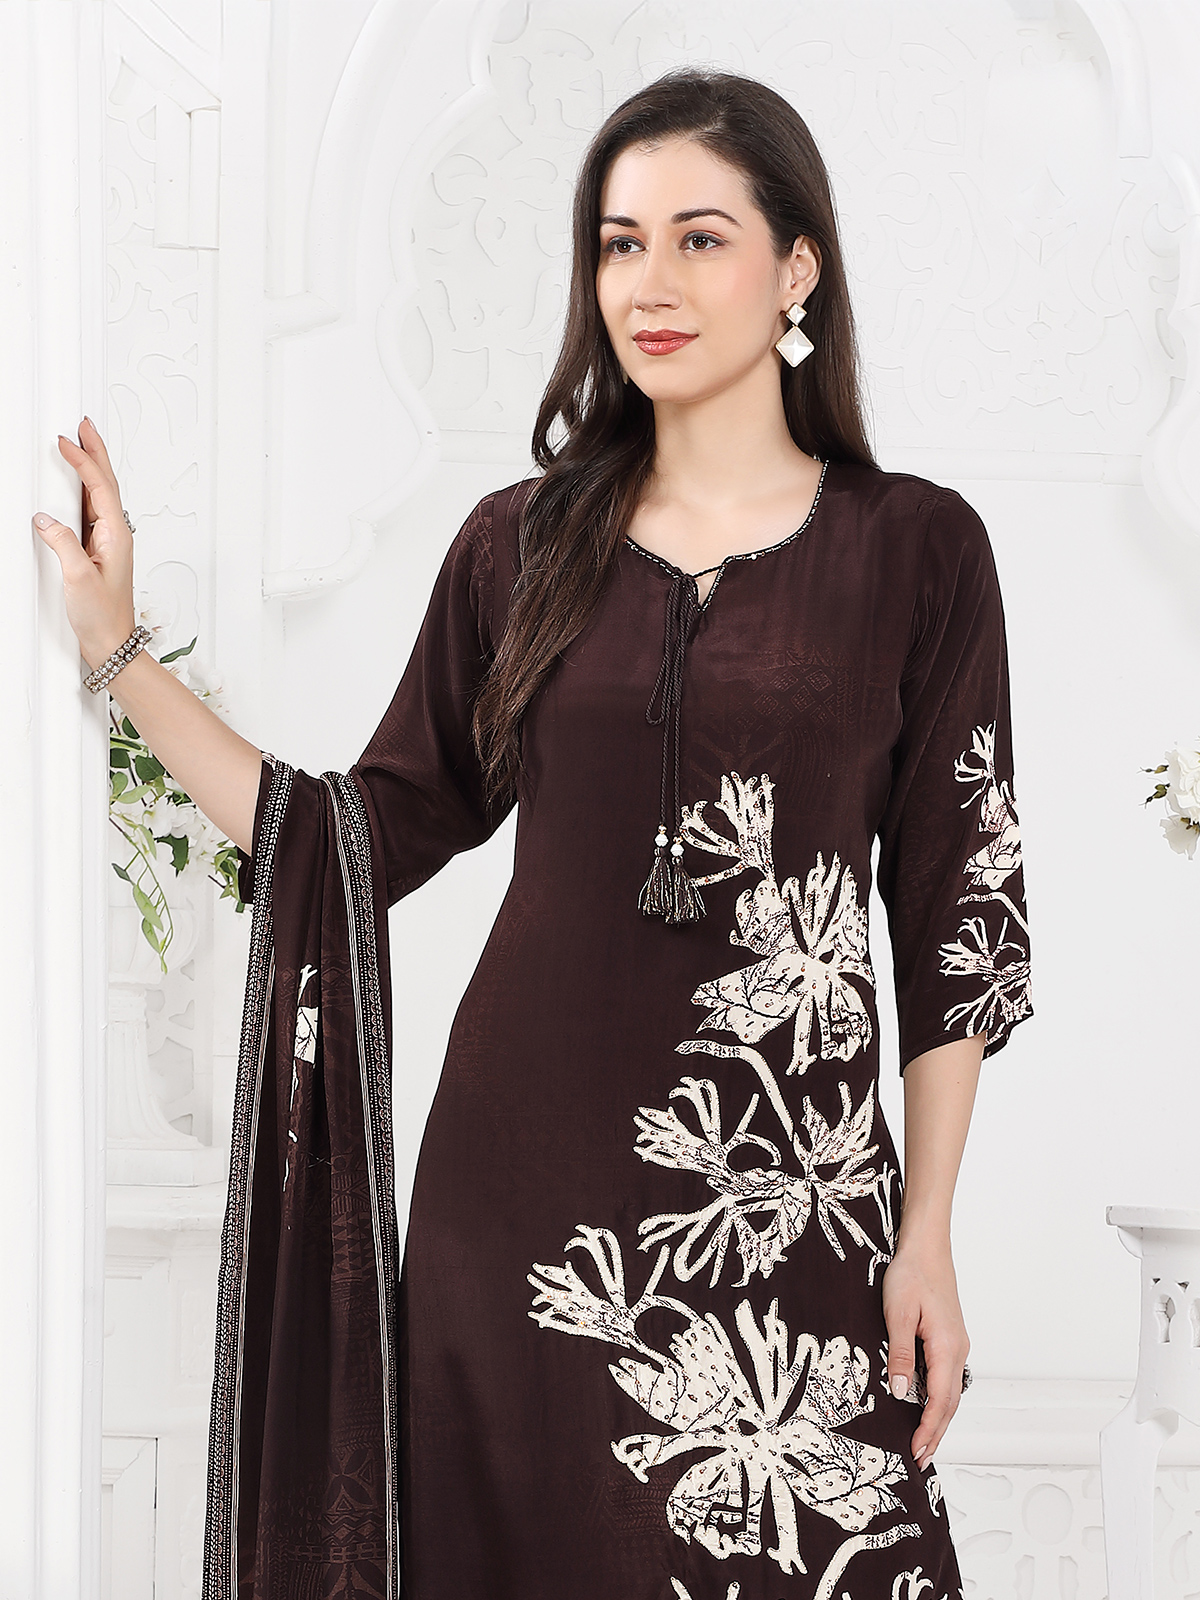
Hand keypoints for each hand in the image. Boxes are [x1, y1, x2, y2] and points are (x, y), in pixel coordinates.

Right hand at [33, 417, 135, 668]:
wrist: (113, 643)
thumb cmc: (103, 617)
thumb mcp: (78, 579)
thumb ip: (63, 545)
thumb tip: (46, 520)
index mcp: (117, 536)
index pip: (100, 487)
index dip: (83, 461)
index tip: (66, 441)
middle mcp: (117, 535)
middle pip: (106, 483)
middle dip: (96, 452)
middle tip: (84, 425)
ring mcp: (108, 542)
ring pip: (100, 494)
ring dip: (91, 467)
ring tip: (81, 444)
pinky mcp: (98, 551)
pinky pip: (91, 511)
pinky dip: (83, 490)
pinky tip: (75, 486)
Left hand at [882, 1238, 969, 1468]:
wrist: (927, 1246)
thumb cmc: (911, 1274)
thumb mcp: (897, 1314)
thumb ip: (900, 1355)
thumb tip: (901, 1394)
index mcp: (947, 1347)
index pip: (940, 1401)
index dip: (928, 1430)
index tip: (916, 1452)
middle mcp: (958, 1349)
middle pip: (950, 1403)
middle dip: (936, 1433)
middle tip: (920, 1459)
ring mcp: (957, 1343)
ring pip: (951, 1391)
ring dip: (939, 1418)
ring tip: (924, 1441)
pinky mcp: (951, 1337)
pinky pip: (948, 1377)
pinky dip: (940, 1398)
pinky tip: (926, 1404)